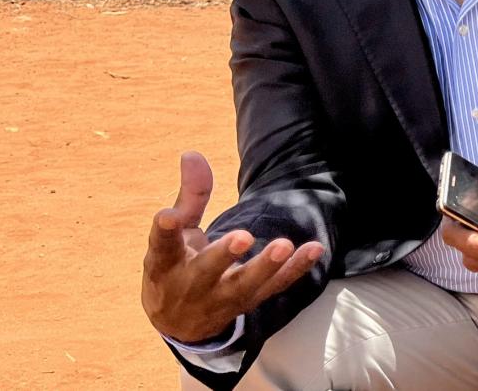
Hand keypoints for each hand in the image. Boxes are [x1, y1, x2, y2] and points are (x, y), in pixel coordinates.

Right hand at [141, 151, 324, 343]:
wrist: (178, 323)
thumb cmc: (175, 266)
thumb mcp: (176, 235)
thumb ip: (190, 195)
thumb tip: (192, 153)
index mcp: (165, 264)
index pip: (162, 247)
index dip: (165, 230)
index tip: (168, 215)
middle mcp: (191, 285)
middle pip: (207, 271)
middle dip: (224, 255)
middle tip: (243, 236)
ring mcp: (221, 298)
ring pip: (244, 285)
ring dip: (265, 267)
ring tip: (283, 245)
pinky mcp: (248, 302)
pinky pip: (274, 287)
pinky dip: (295, 270)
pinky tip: (315, 248)